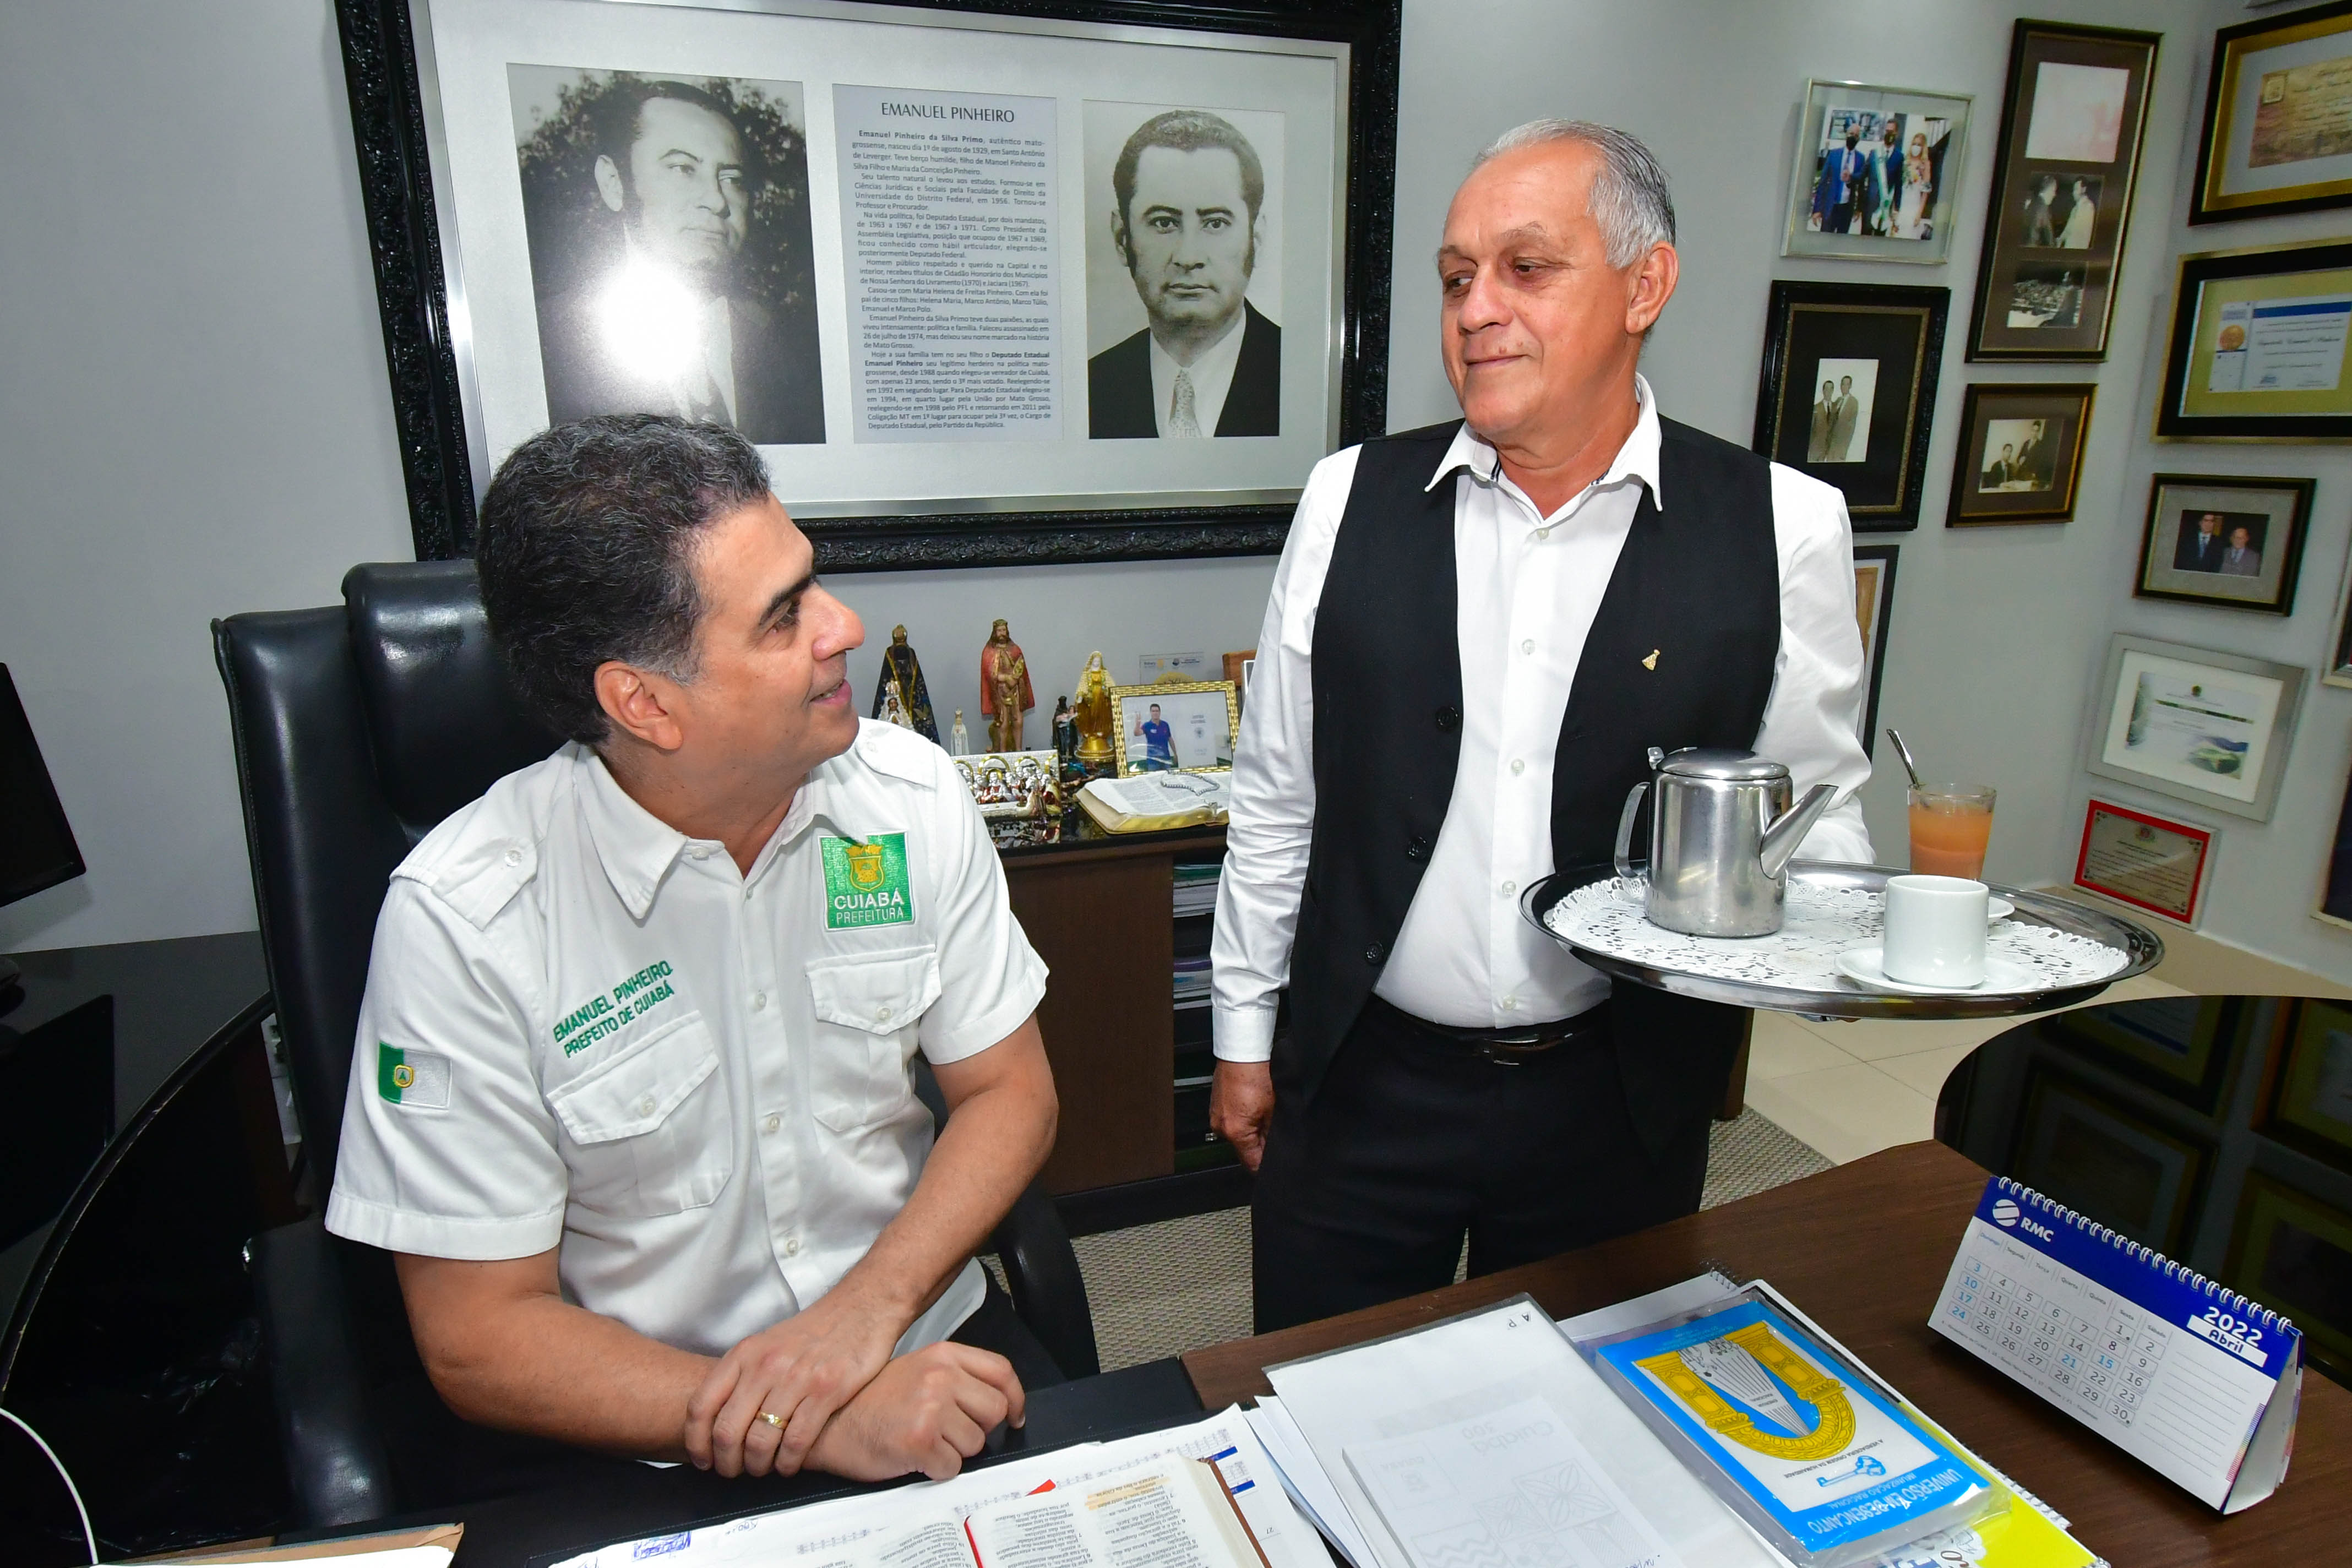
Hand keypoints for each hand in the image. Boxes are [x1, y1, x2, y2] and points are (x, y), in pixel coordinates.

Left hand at [684, 1287, 904, 1476]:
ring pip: (760, 1441)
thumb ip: (741, 1378)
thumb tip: (716, 1423)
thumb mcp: (766, 1345)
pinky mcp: (828, 1390)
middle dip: (726, 1462)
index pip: (701, 1405)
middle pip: (727, 1430)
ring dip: (757, 1466)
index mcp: (744, 1354)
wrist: (860, 1308)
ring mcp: (797, 1377)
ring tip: (762, 1470)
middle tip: (733, 1472)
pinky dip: (787, 1463)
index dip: (695, 1442)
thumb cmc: (811, 1333)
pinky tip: (788, 1465)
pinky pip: (796, 1441)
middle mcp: (765, 1365)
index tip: (702, 1461)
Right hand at [805, 1343, 1025, 1482]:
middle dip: (977, 1429)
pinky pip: (952, 1467)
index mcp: (943, 1355)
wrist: (829, 1423)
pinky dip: (937, 1470)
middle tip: (949, 1433)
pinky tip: (915, 1457)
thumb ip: (956, 1378)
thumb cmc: (871, 1401)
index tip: (1015, 1416)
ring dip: (954, 1451)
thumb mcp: (917, 1370)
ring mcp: (931, 1407)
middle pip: (994, 1411)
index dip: (1015, 1398)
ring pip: (975, 1443)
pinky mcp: (920, 1440)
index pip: (1001, 1372)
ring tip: (923, 1441)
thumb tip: (999, 1404)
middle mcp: (941, 1376)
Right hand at [1209, 1060, 1274, 1172]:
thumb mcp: (1274, 1109)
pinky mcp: (1216, 1105)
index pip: (1252, 1163)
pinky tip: (1254, 1105)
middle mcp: (1220, 1126)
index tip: (1276, 1163)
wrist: (1242, 1051)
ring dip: (1252, 1130)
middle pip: (1244, 1149)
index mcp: (1235, 1131)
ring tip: (1264, 1113)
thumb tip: (1276, 1146)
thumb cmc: (1256, 1073)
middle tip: (1275, 1131)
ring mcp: (1216, 1115)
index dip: (1267, 1165)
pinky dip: (1243, 1118)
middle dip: (1260, 1144)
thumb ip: (1273, 1133)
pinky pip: (1232, 1120)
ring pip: (1239, 1134)